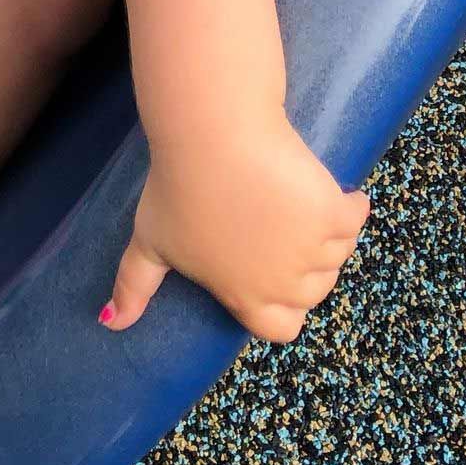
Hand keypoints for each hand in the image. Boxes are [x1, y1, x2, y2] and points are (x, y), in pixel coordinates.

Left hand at [102, 116, 368, 342]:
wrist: (214, 135)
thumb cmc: (176, 188)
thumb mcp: (150, 242)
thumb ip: (135, 286)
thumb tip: (110, 323)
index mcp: (245, 297)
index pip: (281, 328)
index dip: (279, 303)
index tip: (270, 268)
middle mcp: (285, 284)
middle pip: (314, 291)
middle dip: (303, 265)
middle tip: (279, 227)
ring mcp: (314, 251)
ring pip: (337, 255)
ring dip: (326, 233)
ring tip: (295, 203)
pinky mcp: (335, 214)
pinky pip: (355, 217)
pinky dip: (349, 205)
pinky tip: (331, 190)